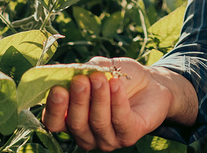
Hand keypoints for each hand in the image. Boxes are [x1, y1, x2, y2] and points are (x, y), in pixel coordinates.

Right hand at [41, 56, 195, 150]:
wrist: (152, 83)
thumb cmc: (120, 77)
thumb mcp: (101, 68)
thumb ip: (85, 69)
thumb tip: (71, 71)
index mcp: (72, 120)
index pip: (54, 122)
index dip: (54, 108)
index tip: (58, 88)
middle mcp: (87, 134)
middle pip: (75, 123)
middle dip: (78, 100)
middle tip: (80, 80)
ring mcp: (107, 139)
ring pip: (98, 122)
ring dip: (98, 98)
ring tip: (100, 77)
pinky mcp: (129, 136)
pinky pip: (120, 120)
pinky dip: (117, 100)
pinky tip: (116, 83)